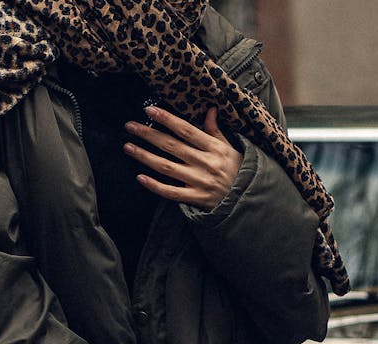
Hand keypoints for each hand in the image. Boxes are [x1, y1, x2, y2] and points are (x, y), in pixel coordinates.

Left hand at [123, 106, 242, 210]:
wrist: (249, 199)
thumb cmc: (238, 170)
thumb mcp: (230, 147)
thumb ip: (215, 130)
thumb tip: (210, 109)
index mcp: (214, 147)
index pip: (186, 130)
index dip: (167, 119)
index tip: (149, 110)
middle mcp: (206, 163)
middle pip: (172, 146)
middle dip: (148, 134)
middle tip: (129, 126)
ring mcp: (200, 182)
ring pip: (167, 167)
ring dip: (145, 156)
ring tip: (128, 147)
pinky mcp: (196, 199)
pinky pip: (172, 192)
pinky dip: (155, 186)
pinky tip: (139, 177)